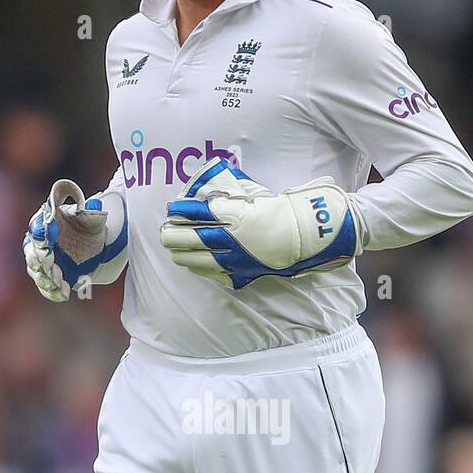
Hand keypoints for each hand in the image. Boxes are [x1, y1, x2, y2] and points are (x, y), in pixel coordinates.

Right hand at [24, 179, 110, 301]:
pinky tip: (64, 293)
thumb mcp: (93, 217)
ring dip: (47, 279)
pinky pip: (46, 286)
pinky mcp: (50, 277)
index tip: (45, 240)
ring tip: (60, 283)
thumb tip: (94, 204)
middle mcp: (39, 242)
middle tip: (51, 267)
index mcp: (46, 222)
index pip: (37, 227)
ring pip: (37, 271)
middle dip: (41, 261)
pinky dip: (53, 291)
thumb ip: (91, 212)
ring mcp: (43, 261)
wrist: (97, 244)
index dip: (39, 234)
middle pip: (32, 253)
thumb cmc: (91, 226)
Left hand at [160, 157, 362, 289]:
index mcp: (238, 215)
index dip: (184, 210)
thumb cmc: (283, 212)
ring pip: (200, 258)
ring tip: (172, 249)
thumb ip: (232, 201)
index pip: (201, 212)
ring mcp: (237, 258)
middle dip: (175, 234)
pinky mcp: (243, 271)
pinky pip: (215, 272)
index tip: (173, 208)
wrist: (307, 237)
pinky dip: (200, 268)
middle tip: (165, 231)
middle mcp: (234, 238)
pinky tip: (192, 264)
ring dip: (182, 254)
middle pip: (194, 238)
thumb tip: (210, 199)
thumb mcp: (256, 199)